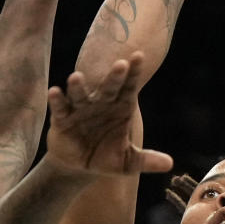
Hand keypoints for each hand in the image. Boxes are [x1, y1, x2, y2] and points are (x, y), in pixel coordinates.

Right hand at [45, 54, 171, 177]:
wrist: (80, 166)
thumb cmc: (106, 157)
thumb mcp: (128, 162)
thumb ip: (147, 160)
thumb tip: (170, 164)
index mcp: (120, 107)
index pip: (129, 87)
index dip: (134, 73)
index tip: (140, 57)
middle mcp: (101, 103)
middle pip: (109, 87)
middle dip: (114, 77)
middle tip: (121, 64)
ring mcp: (81, 109)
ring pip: (81, 94)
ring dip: (78, 86)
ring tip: (77, 77)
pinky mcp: (62, 119)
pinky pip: (61, 108)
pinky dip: (57, 100)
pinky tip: (54, 91)